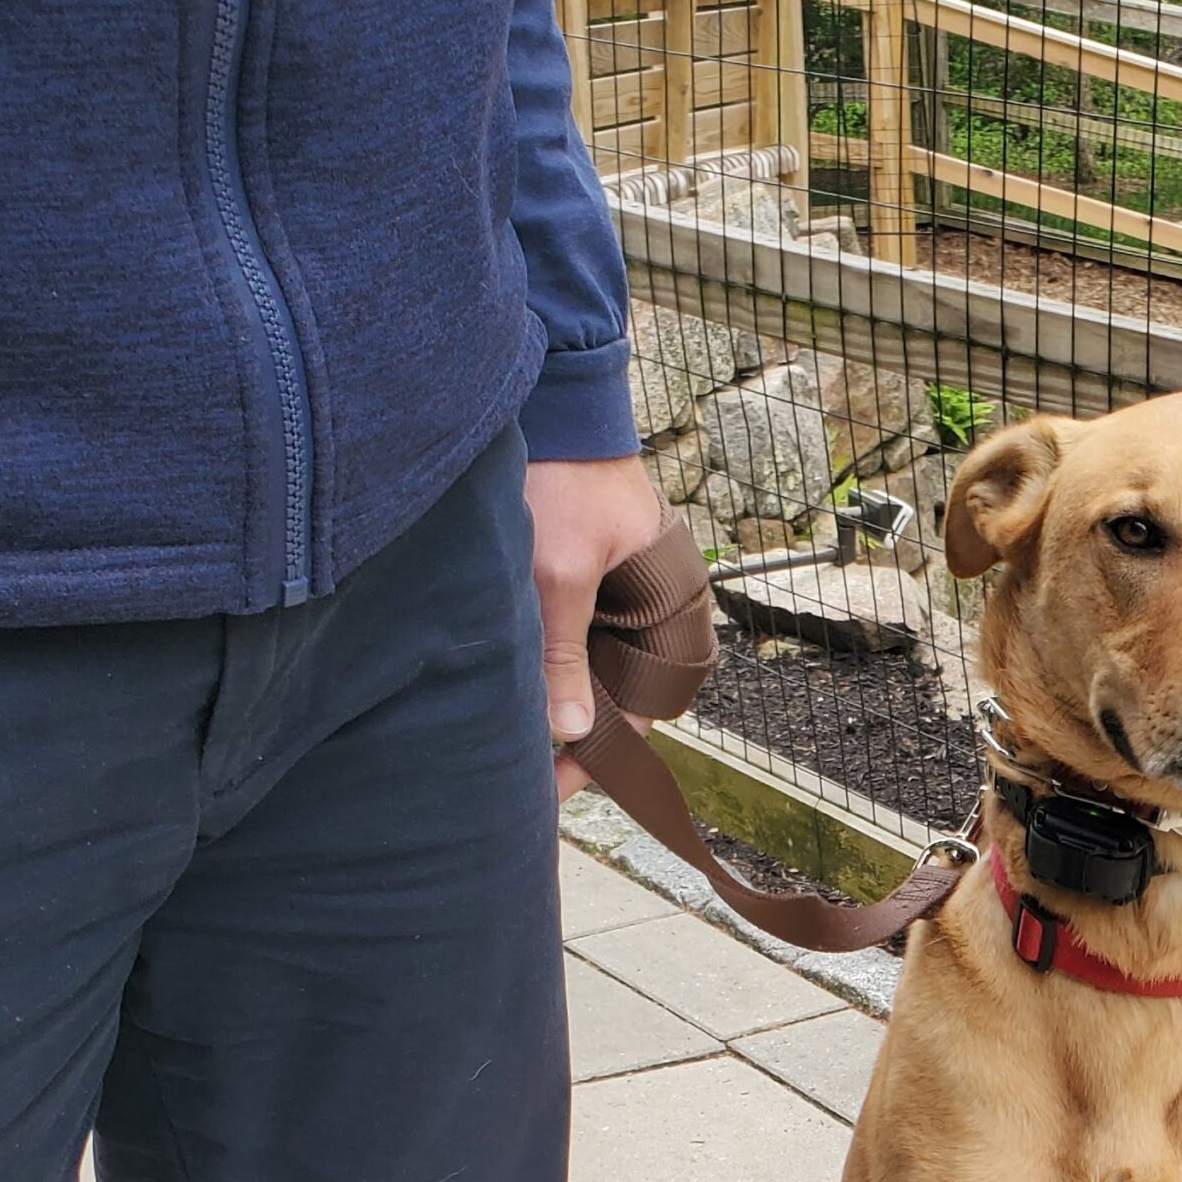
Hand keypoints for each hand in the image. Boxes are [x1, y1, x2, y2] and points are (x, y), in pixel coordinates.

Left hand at [525, 453, 667, 796]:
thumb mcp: (559, 572)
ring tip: (511, 735)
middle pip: (617, 696)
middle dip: (575, 733)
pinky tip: (509, 682)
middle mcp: (651, 607)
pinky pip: (569, 638)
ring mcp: (616, 593)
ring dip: (556, 699)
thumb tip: (570, 733)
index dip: (600, 752)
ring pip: (590, 671)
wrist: (550, 396)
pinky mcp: (584, 577)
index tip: (554, 785)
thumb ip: (561, 654)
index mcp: (671, 609)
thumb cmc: (564, 475)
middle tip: (524, 772)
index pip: (644, 708)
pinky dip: (543, 662)